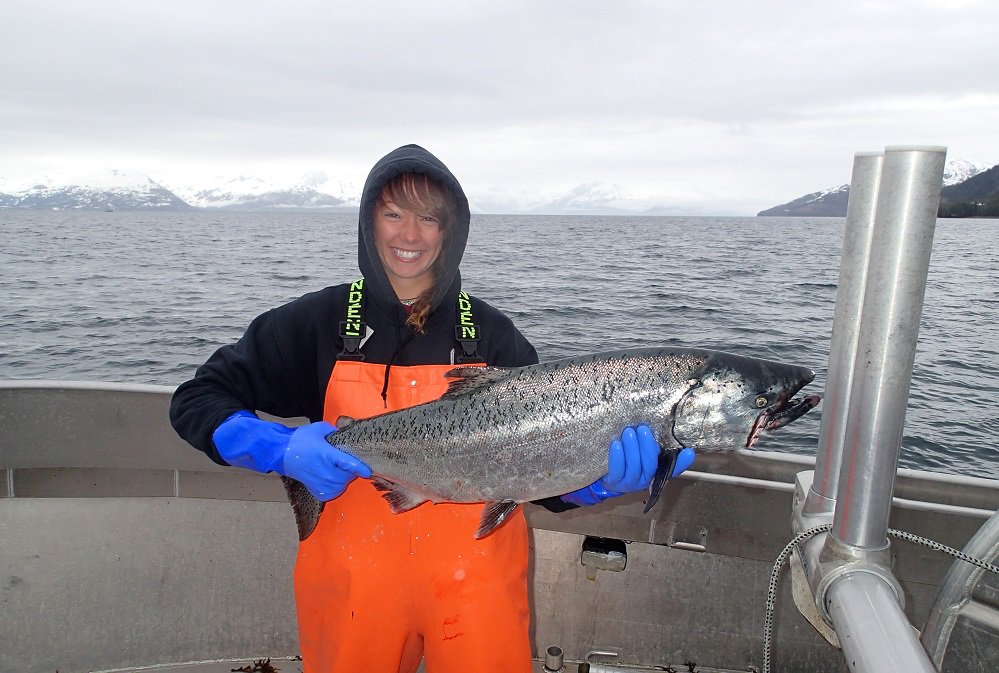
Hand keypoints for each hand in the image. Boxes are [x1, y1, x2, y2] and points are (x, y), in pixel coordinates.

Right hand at [213, 411, 371, 500]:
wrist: (282, 453)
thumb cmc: (301, 440)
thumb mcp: (320, 429)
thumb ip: (336, 432)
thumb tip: (347, 434)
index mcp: (327, 454)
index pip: (348, 464)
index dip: (360, 468)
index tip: (368, 471)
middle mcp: (325, 471)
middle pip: (348, 476)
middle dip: (350, 470)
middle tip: (344, 462)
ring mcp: (320, 483)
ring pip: (342, 486)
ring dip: (343, 479)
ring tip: (337, 469)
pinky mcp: (316, 491)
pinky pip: (333, 492)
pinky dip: (335, 487)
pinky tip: (331, 478)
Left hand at [561, 425, 693, 506]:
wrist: (603, 477)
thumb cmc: (625, 459)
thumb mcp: (639, 452)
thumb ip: (650, 444)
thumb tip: (660, 424)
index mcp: (655, 471)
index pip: (673, 469)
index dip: (682, 462)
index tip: (689, 451)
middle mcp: (645, 479)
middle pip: (650, 464)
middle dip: (647, 446)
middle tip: (642, 428)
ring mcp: (630, 483)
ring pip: (634, 467)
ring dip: (631, 448)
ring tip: (628, 432)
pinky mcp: (614, 483)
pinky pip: (617, 470)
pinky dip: (617, 457)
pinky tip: (616, 444)